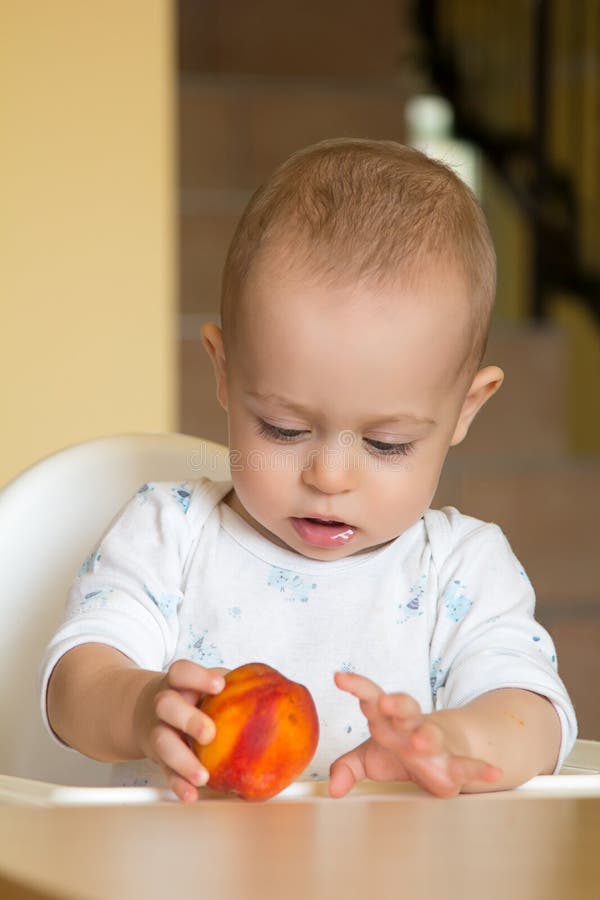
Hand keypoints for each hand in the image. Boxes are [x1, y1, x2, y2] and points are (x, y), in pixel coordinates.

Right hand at [134, 659, 227, 802]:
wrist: (142, 709)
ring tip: (202, 775)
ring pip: (161, 742)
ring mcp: (158, 730)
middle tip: (209, 734)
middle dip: (188, 719)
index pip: (181, 671)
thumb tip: (276, 690)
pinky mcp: (157, 757)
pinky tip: (191, 793)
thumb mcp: (204, 684)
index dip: (198, 677)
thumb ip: (232, 685)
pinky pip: (164, 771)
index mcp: (178, 683)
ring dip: (182, 760)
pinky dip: (177, 784)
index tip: (220, 685)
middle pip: (166, 705)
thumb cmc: (189, 696)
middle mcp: (163, 704)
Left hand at [329, 671, 501, 798]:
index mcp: (389, 720)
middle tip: (384, 701)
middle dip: (396, 704)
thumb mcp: (372, 758)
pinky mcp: (455, 764)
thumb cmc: (402, 748)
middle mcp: (413, 726)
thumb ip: (349, 767)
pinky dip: (481, 769)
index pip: (371, 699)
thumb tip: (332, 789)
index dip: (357, 687)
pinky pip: (469, 766)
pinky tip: (493, 772)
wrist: (446, 746)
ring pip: (432, 734)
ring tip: (420, 738)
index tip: (339, 677)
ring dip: (426, 735)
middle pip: (405, 709)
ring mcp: (436, 743)